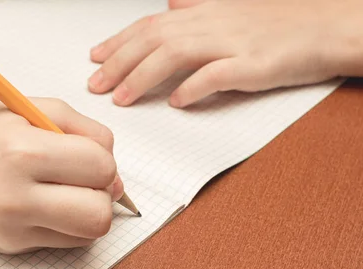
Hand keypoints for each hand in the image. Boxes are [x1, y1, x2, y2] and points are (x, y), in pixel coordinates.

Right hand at [0, 93, 123, 253]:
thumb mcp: (36, 107)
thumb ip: (88, 133)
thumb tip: (117, 178)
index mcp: (19, 153)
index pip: (100, 168)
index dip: (103, 159)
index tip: (85, 153)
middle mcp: (11, 199)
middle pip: (99, 216)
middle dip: (103, 194)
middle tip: (83, 177)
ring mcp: (7, 229)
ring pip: (87, 236)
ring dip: (87, 212)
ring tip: (62, 189)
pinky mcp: (6, 246)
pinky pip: (63, 242)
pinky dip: (65, 223)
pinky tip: (42, 202)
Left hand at [88, 0, 362, 107]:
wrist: (330, 25)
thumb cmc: (283, 21)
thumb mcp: (234, 7)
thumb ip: (199, 6)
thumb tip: (171, 3)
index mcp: (204, 11)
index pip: (150, 25)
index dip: (118, 42)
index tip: (94, 58)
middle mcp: (212, 23)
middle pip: (154, 40)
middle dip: (119, 62)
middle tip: (95, 85)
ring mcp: (233, 42)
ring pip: (176, 54)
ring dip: (144, 76)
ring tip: (122, 98)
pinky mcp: (255, 64)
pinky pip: (218, 74)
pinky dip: (194, 87)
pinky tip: (177, 102)